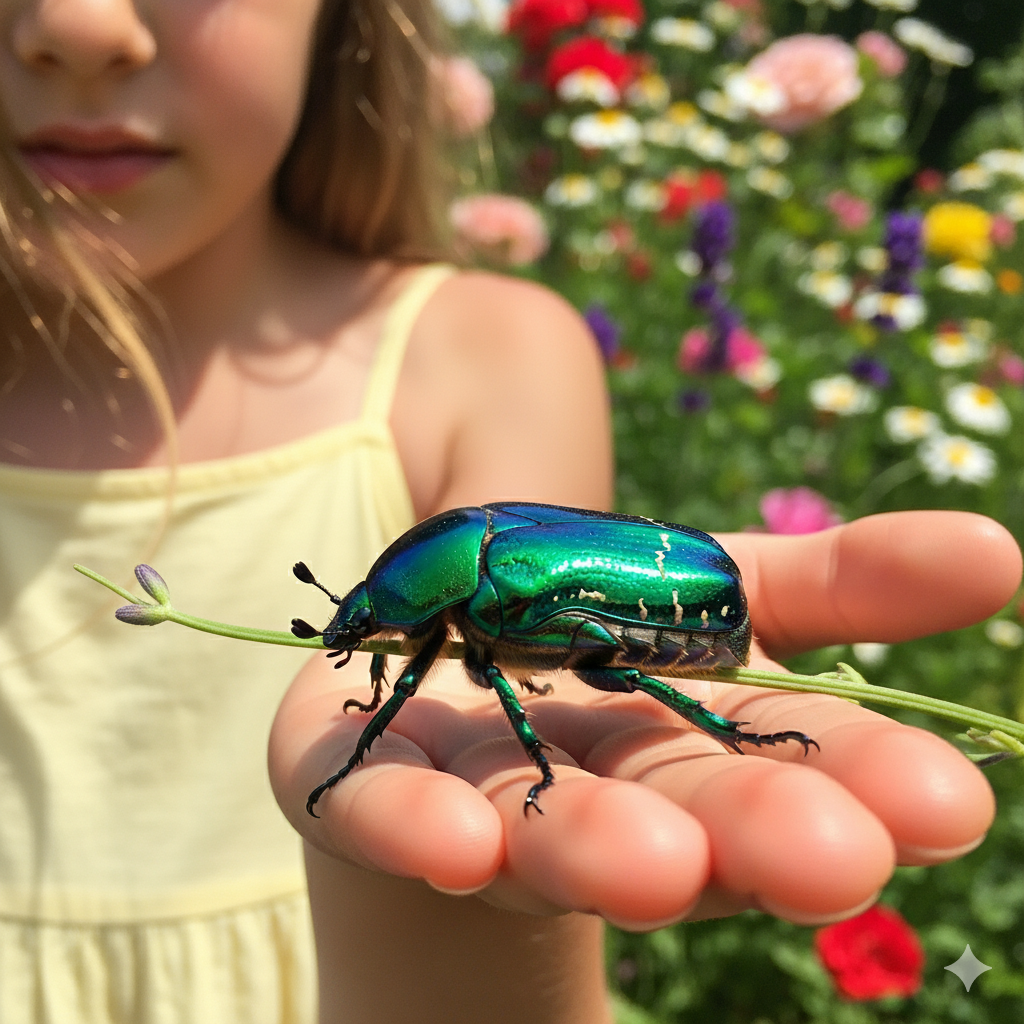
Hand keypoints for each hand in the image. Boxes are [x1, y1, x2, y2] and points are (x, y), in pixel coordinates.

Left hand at [269, 510, 1020, 929]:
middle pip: (677, 809)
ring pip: (540, 828)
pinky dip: (419, 823)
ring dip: (600, 847)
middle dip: (753, 832)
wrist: (435, 658)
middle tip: (837, 854)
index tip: (943, 802)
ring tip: (658, 867)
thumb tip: (1002, 554)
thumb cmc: (591, 628)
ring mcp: (479, 790)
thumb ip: (844, 582)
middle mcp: (595, 782)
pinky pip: (384, 810)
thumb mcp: (720, 587)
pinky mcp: (369, 785)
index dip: (860, 779)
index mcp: (685, 738)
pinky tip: (455, 838)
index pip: (785, 758)